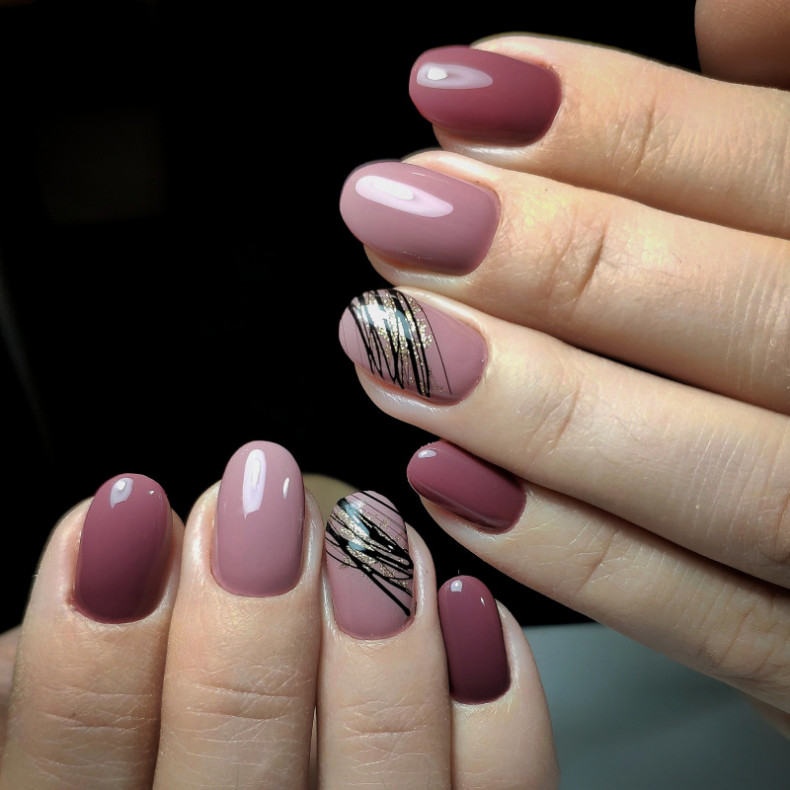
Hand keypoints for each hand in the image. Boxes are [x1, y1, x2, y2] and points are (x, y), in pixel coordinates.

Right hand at [0, 442, 556, 787]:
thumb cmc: (186, 773)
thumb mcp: (82, 756)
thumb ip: (63, 691)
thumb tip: (78, 582)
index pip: (74, 769)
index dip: (93, 641)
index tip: (128, 509)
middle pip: (238, 768)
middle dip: (249, 620)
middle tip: (262, 494)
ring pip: (383, 779)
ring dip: (378, 641)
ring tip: (370, 526)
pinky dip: (492, 703)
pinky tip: (467, 608)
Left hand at [336, 3, 789, 735]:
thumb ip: (776, 124)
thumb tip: (724, 0)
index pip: (777, 167)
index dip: (614, 121)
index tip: (456, 88)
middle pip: (747, 317)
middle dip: (555, 258)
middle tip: (391, 212)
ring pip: (725, 480)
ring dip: (534, 410)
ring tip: (385, 342)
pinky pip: (707, 623)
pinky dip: (572, 556)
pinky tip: (446, 479)